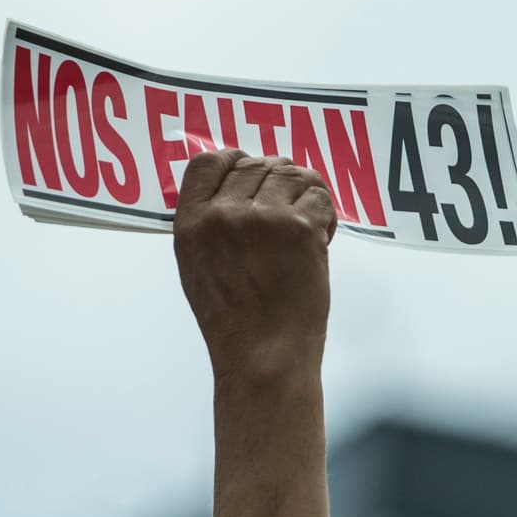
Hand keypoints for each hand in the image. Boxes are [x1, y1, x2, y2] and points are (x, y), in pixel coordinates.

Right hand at [173, 149, 337, 380]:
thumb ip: (208, 224)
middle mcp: (223, 215)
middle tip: (288, 209)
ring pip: (291, 173)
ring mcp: (263, 219)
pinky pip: (319, 196)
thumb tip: (233, 187)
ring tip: (305, 225)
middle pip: (255, 163)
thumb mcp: (197, 266)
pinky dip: (325, 215)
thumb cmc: (233, 322)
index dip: (233, 159)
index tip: (250, 170)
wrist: (264, 357)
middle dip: (276, 179)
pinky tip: (319, 238)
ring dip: (304, 193)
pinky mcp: (300, 229)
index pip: (207, 161)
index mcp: (191, 223)